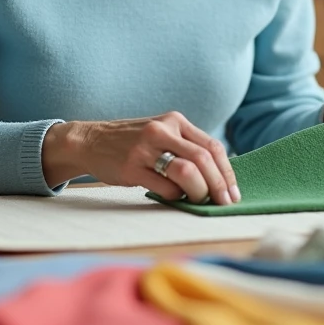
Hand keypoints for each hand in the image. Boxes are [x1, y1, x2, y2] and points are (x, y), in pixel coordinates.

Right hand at [41, 112, 239, 204]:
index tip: (233, 192)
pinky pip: (164, 187)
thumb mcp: (161, 133)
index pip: (212, 146)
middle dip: (219, 185)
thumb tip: (219, 177)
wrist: (90, 141)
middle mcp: (162, 130)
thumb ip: (186, 147)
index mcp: (175, 121)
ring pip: (187, 172)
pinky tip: (174, 198)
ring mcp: (145, 148)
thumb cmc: (132, 142)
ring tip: (199, 200)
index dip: (227, 172)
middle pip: (203, 158)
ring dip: (199, 191)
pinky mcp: (132, 168)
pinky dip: (175, 197)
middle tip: (225, 203)